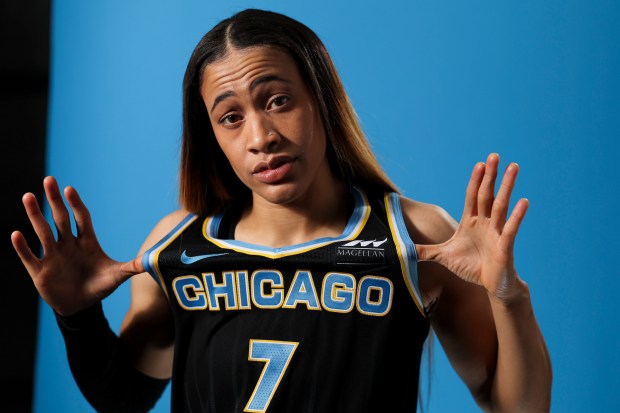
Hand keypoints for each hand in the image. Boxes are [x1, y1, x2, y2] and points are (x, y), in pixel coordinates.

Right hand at [11, 176, 143, 314]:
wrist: (82, 307)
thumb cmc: (99, 286)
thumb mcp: (116, 276)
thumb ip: (131, 267)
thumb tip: (151, 261)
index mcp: (87, 242)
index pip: (81, 218)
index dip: (76, 204)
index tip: (70, 189)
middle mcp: (68, 244)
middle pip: (61, 219)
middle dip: (55, 200)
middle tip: (49, 180)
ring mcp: (53, 256)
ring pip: (43, 232)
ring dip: (35, 216)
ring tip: (28, 197)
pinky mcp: (41, 272)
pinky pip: (30, 257)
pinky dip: (23, 247)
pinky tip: (16, 234)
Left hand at [415, 153, 528, 301]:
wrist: (491, 286)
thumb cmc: (470, 267)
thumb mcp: (443, 257)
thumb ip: (424, 251)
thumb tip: (403, 250)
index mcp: (471, 222)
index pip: (472, 197)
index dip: (475, 180)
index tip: (479, 164)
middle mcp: (485, 223)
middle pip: (486, 195)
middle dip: (490, 176)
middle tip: (494, 155)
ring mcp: (497, 232)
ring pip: (501, 206)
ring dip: (507, 187)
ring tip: (514, 167)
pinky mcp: (505, 246)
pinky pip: (511, 228)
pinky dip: (517, 216)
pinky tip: (523, 201)